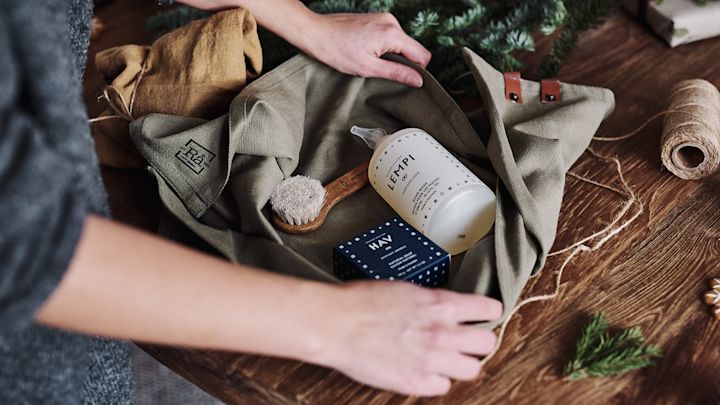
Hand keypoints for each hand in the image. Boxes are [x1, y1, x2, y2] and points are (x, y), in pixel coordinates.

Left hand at [303, 13, 431, 87]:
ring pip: (400, 43)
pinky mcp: (376, 19)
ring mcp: (383, 18)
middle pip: (412, 48)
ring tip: (370, 60)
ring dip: (391, 55)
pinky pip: (390, 36)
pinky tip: (366, 51)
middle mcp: (391, 22)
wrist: (315, 32)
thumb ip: (397, 73)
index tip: (401, 79)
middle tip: (381, 71)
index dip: (416, 71)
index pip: (422, 55)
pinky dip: (383, 47)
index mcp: (392, 33)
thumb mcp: (368, 68)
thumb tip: (418, 81)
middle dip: (401, 63)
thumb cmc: (337, 51)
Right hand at [311, 281, 501, 395]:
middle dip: (477, 341)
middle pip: (486, 343)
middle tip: (466, 341)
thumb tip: (443, 308)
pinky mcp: (416, 382)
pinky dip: (436, 380)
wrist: (336, 323)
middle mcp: (442, 332)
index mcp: (440, 304)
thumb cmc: (361, 301)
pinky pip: (443, 386)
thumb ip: (430, 302)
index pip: (486, 309)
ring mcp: (431, 360)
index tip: (486, 314)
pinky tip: (424, 371)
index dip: (488, 312)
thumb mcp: (405, 289)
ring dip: (461, 363)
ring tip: (447, 359)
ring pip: (471, 368)